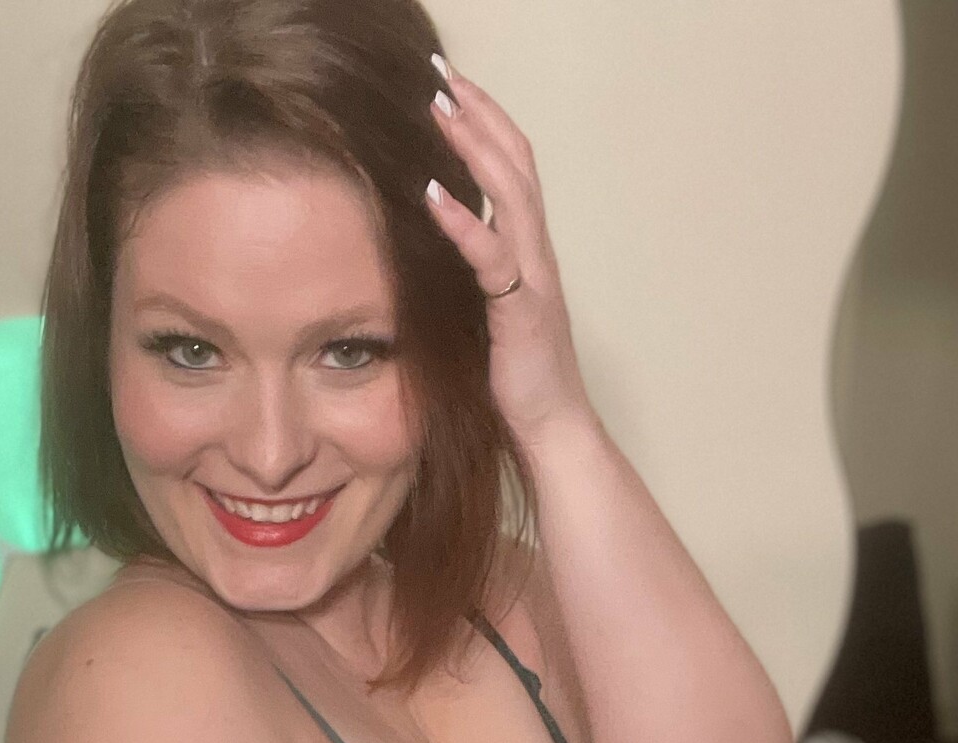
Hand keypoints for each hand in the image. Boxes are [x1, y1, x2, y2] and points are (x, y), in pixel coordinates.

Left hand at [424, 57, 593, 453]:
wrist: (551, 426)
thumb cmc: (518, 376)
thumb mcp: (487, 312)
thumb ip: (472, 274)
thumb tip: (436, 246)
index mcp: (528, 250)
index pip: (512, 169)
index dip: (486, 124)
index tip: (451, 88)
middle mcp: (536, 253)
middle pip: (516, 162)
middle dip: (479, 114)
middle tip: (442, 74)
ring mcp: (533, 277)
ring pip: (511, 194)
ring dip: (473, 147)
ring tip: (438, 109)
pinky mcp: (521, 310)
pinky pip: (492, 257)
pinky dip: (463, 223)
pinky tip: (432, 196)